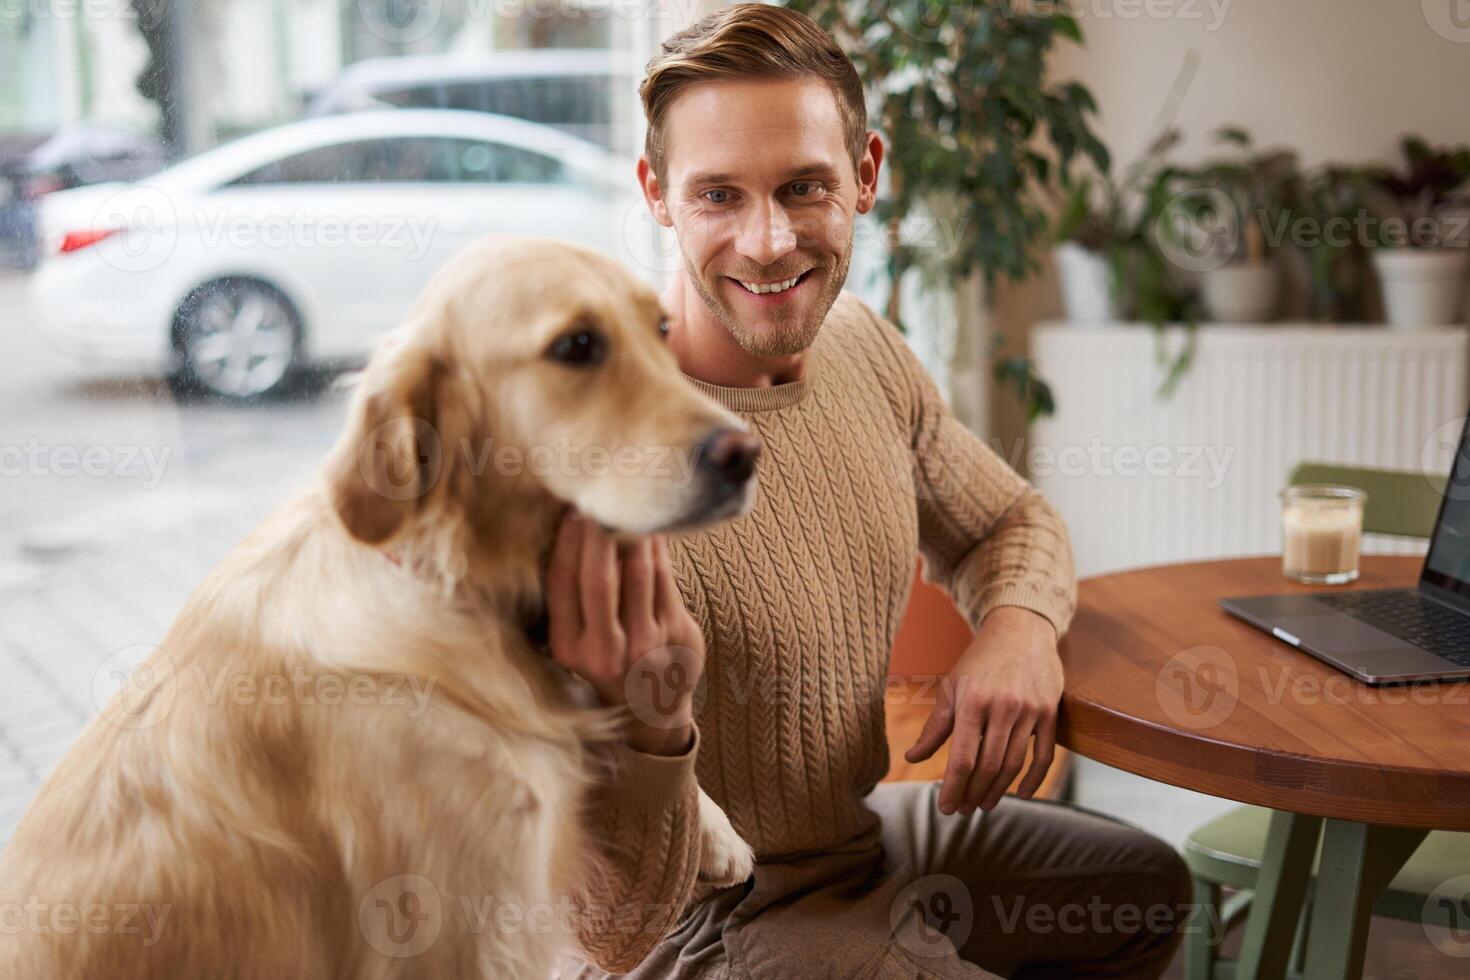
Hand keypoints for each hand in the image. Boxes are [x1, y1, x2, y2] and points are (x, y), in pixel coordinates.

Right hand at [546, 510, 704, 755]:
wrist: (651, 712)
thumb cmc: (607, 663)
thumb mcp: (576, 643)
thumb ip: (571, 599)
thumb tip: (573, 528)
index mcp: (568, 648)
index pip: (563, 582)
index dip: (567, 541)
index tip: (572, 509)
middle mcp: (604, 650)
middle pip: (599, 576)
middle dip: (599, 531)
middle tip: (601, 495)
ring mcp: (645, 645)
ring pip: (638, 571)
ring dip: (633, 531)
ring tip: (630, 502)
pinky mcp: (676, 634)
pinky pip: (665, 578)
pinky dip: (658, 548)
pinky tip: (653, 528)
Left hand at [904, 607, 1062, 815]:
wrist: (1020, 630)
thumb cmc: (979, 661)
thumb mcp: (952, 687)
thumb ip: (935, 727)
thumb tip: (912, 759)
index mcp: (971, 701)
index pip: (962, 757)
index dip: (953, 787)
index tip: (945, 808)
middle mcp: (1002, 707)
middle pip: (988, 766)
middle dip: (973, 793)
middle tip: (963, 810)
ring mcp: (1029, 710)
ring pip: (1013, 764)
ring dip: (998, 790)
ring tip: (984, 804)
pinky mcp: (1050, 712)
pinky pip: (1043, 755)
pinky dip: (1034, 779)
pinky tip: (1021, 794)